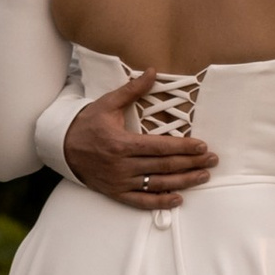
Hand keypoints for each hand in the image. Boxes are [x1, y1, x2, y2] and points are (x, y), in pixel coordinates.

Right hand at [63, 68, 217, 212]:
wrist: (62, 147)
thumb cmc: (88, 123)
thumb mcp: (108, 103)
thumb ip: (132, 90)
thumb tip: (153, 72)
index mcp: (122, 143)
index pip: (161, 146)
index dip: (184, 147)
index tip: (203, 146)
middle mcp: (122, 165)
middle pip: (164, 166)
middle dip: (191, 163)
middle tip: (212, 160)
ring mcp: (120, 181)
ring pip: (158, 184)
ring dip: (183, 182)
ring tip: (203, 177)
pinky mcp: (116, 192)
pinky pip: (141, 201)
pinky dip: (160, 202)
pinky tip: (178, 198)